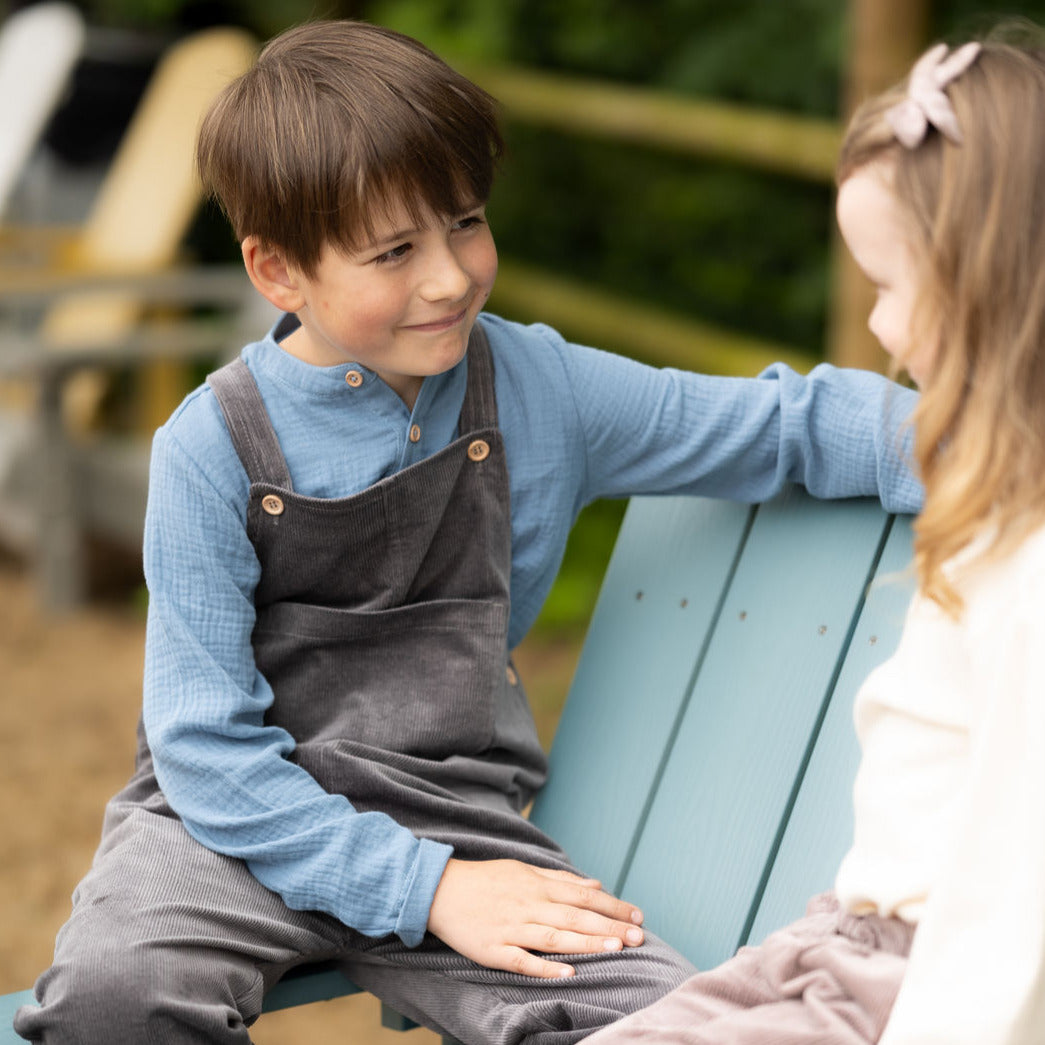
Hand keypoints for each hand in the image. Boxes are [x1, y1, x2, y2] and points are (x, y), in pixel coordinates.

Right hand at [427, 857, 644, 978]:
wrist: (439, 889)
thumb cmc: (486, 879)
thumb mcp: (524, 870)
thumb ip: (560, 879)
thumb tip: (595, 882)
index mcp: (537, 884)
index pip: (584, 894)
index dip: (613, 905)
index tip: (638, 915)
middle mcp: (528, 904)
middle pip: (576, 915)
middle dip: (609, 926)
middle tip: (638, 937)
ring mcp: (511, 927)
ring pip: (555, 936)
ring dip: (586, 942)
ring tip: (614, 949)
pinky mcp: (494, 949)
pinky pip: (523, 960)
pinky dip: (546, 967)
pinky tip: (568, 974)